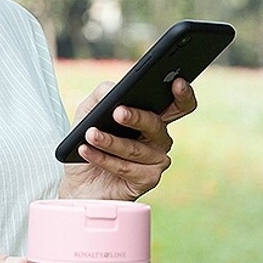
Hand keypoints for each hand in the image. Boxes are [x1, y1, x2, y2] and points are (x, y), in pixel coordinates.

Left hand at [59, 76, 196, 200]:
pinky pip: (126, 168)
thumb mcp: (88, 112)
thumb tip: (114, 89)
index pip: (178, 104)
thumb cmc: (87, 142)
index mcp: (152, 117)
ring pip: (135, 148)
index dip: (183, 94)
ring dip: (109, 141)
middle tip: (118, 112)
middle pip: (156, 125)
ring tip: (89, 134)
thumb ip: (101, 94)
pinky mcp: (148, 179)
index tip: (176, 82)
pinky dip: (103, 159)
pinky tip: (86, 151)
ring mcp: (156, 160)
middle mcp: (159, 138)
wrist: (79, 181)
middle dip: (136, 117)